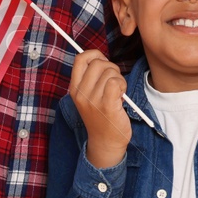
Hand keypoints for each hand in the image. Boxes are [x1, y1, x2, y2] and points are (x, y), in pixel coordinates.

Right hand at [69, 50, 130, 168]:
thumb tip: (100, 58)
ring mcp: (93, 100)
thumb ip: (91, 78)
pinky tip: (121, 95)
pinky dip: (122, 84)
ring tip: (118, 92)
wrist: (105, 142)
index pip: (80, 59)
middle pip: (98, 62)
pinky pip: (115, 82)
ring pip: (109, 71)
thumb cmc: (101, 116)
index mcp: (75, 89)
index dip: (94, 54)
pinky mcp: (107, 105)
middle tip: (114, 82)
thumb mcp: (88, 96)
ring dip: (119, 78)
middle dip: (111, 67)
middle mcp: (81, 93)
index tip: (103, 63)